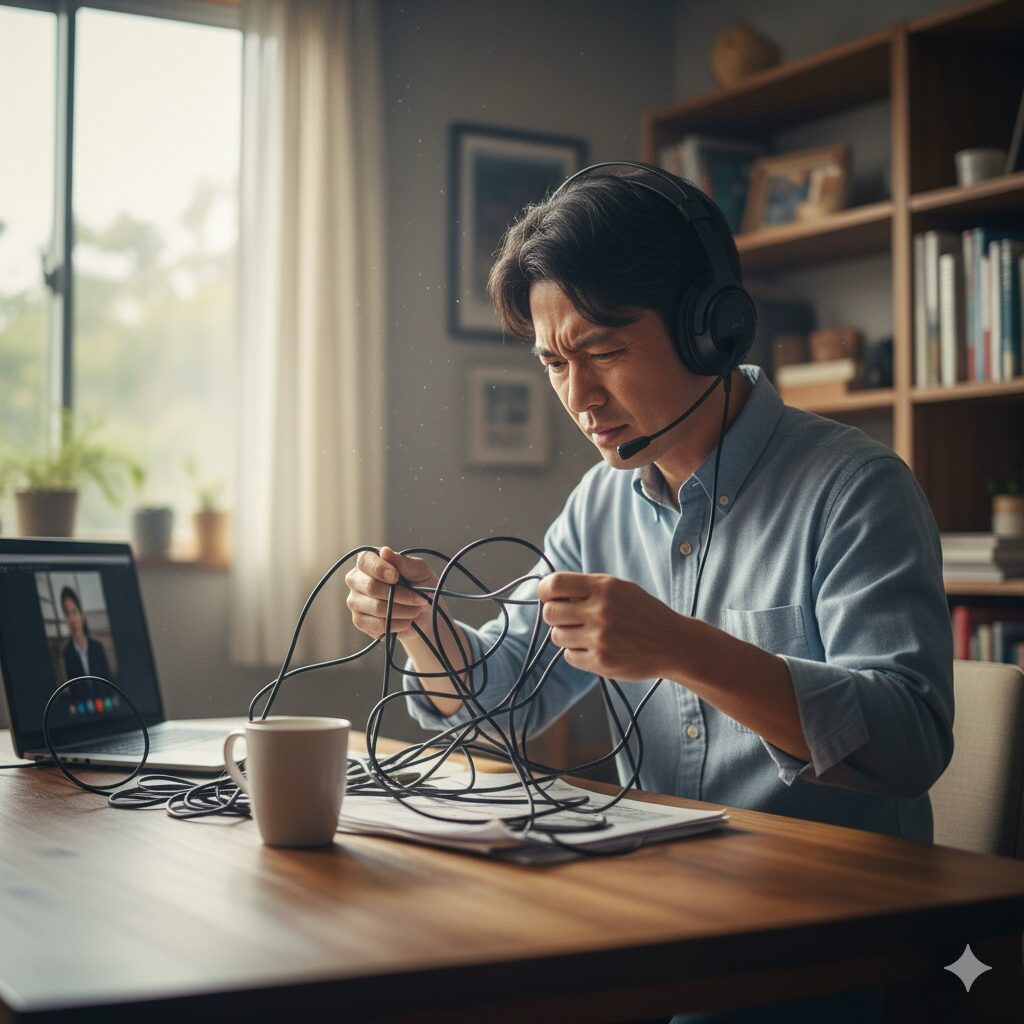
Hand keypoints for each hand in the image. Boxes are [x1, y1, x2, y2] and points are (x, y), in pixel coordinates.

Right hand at [345, 546, 436, 639]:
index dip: (380, 569)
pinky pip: (377, 625)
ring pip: (376, 607)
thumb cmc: (420, 586)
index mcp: (369, 561)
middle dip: (401, 595)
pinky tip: (407, 621)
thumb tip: (384, 552)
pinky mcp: (359, 621)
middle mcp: (356, 579)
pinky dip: (397, 624)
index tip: (396, 577)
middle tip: (419, 599)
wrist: (425, 614)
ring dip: (403, 611)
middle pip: (371, 587)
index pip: (365, 561)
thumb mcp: (419, 571)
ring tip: (416, 610)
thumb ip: (404, 562)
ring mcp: (355, 601)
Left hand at [537, 572, 684, 680]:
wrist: (672, 643)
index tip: (549, 597)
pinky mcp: (600, 662)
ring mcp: (600, 638)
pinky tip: (596, 648)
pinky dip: (578, 653)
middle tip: (570, 618)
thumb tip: (549, 593)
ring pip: (557, 636)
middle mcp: (600, 611)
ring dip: (567, 636)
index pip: (554, 585)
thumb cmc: (642, 613)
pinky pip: (569, 656)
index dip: (545, 591)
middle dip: (555, 616)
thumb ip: (586, 588)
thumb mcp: (619, 588)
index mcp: (604, 587)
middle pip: (549, 613)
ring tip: (588, 634)